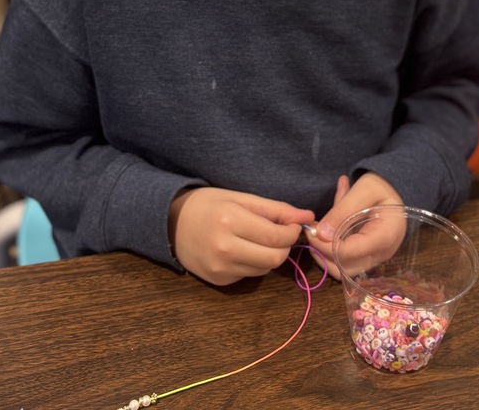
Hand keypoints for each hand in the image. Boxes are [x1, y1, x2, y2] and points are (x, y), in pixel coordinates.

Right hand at [169, 187, 314, 285]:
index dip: (292, 232)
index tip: (294, 224)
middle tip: (280, 233)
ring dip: (270, 255)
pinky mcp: (219, 281)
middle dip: (284, 246)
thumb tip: (308, 216)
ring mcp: (221, 269)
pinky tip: (243, 249)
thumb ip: (275, 209)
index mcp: (231, 221)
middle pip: (275, 258)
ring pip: (265, 269)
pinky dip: (255, 263)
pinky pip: (250, 275)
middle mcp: (225, 249)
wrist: (171, 223)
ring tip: (259, 239)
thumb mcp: (241, 198)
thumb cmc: (208, 204)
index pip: (276, 236)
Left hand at [309, 172, 403, 280]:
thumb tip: (320, 234)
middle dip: (322, 252)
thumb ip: (342, 210)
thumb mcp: (364, 190)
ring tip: (318, 230)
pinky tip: (328, 229)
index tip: (311, 230)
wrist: (397, 188)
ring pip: (343, 269)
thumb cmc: (384, 185)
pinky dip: (331, 249)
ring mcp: (376, 257)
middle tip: (312, 231)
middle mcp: (381, 253)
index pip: (348, 253)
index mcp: (384, 237)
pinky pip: (346, 260)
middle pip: (345, 268)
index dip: (324, 245)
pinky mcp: (369, 255)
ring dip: (325, 253)